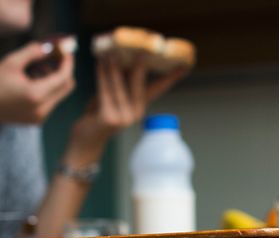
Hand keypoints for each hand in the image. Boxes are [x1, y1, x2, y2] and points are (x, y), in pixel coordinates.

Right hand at [0, 41, 74, 123]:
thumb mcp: (11, 63)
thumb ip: (31, 53)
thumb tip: (48, 47)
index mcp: (36, 95)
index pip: (63, 78)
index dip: (68, 63)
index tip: (67, 51)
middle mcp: (42, 109)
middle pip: (66, 88)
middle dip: (63, 71)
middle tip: (57, 57)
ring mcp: (40, 117)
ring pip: (58, 95)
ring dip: (54, 80)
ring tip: (38, 68)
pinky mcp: (37, 120)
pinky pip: (50, 103)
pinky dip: (47, 90)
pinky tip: (32, 80)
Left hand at [68, 53, 186, 157]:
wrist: (87, 138)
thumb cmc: (98, 113)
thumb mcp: (111, 96)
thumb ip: (118, 82)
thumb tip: (121, 58)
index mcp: (139, 106)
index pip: (158, 89)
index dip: (171, 78)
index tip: (184, 67)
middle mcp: (135, 113)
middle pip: (139, 86)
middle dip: (140, 68)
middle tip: (141, 51)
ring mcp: (123, 117)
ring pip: (120, 87)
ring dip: (115, 68)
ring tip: (112, 53)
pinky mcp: (109, 118)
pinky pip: (105, 92)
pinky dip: (102, 76)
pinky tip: (100, 64)